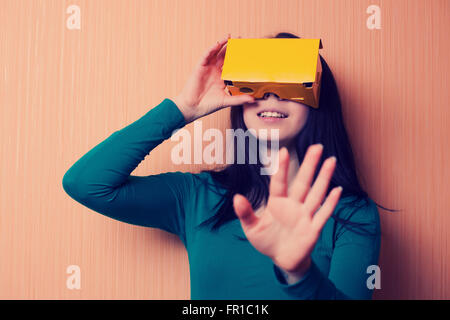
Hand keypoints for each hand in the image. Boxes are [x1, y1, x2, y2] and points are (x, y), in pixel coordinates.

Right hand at [171, 34, 254, 122]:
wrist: (193, 107)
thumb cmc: (208, 105)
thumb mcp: (226, 101)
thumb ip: (239, 99)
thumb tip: (253, 100)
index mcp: (222, 78)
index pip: (232, 65)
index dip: (239, 58)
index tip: (248, 52)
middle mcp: (215, 71)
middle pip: (225, 56)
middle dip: (232, 48)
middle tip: (241, 39)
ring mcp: (208, 68)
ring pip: (216, 53)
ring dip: (222, 44)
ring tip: (230, 37)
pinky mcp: (200, 67)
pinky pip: (206, 55)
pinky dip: (211, 49)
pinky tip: (217, 44)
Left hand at [232, 144, 342, 273]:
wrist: (281, 260)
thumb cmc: (266, 241)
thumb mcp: (251, 228)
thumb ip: (245, 213)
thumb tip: (236, 198)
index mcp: (277, 203)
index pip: (279, 182)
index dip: (282, 168)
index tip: (284, 151)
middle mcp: (293, 206)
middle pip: (303, 182)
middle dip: (310, 165)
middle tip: (317, 147)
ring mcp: (305, 216)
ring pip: (316, 194)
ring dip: (324, 178)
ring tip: (331, 161)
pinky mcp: (313, 229)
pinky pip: (323, 214)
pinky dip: (331, 203)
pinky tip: (337, 190)